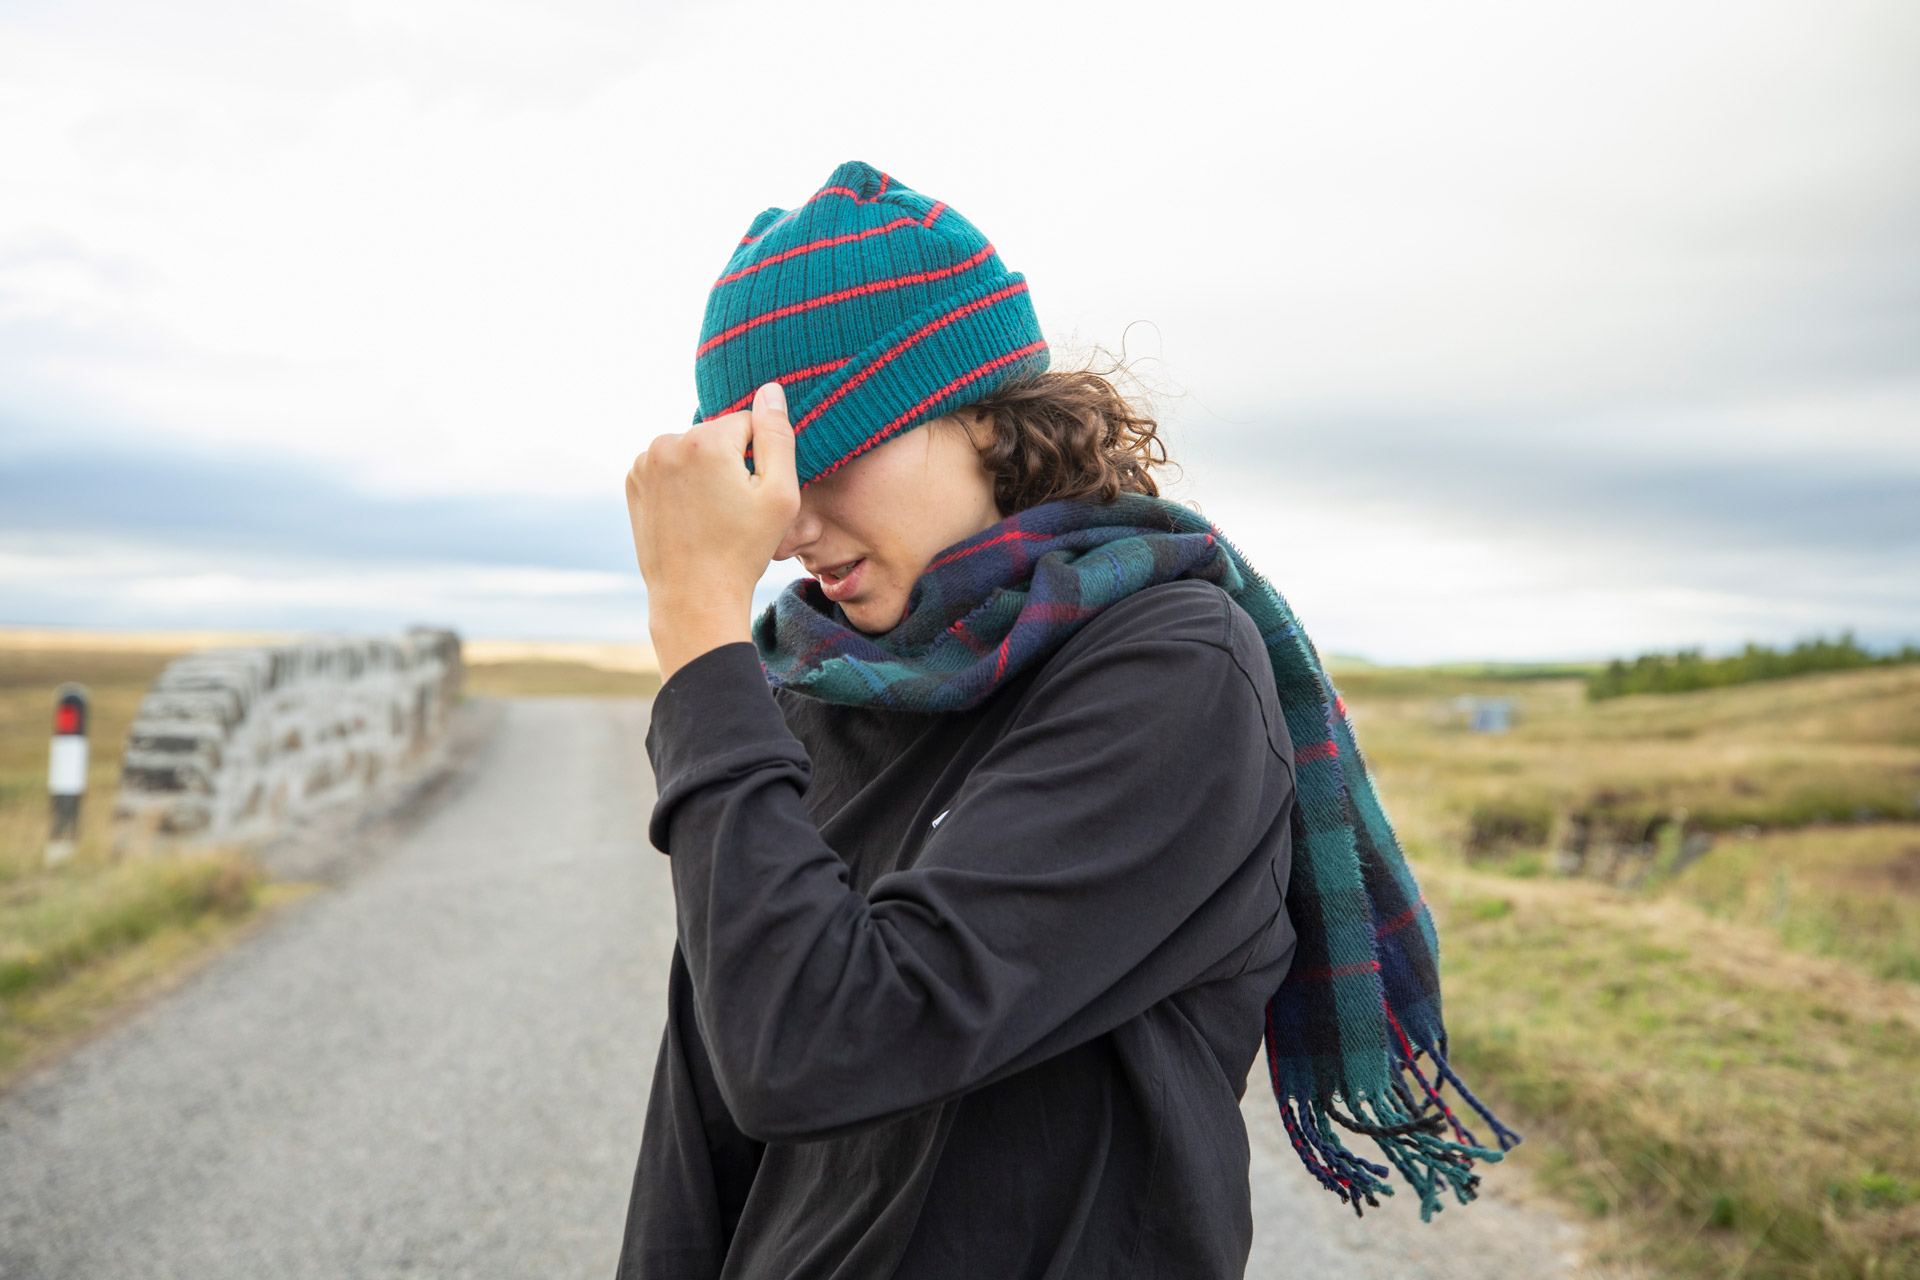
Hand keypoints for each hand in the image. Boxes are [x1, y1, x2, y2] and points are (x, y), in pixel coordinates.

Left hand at [626, 382, 799, 681]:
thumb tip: (771, 389)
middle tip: (731, 511)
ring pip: (692, 450)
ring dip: (704, 471)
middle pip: (717, 435)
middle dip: (729, 463)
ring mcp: (644, 462)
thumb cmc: (744, 549)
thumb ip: (778, 435)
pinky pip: (669, 466)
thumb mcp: (779, 494)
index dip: (760, 459)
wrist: (694, 596)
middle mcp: (667, 442)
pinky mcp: (632, 481)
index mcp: (705, 440)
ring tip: (709, 515)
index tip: (751, 497)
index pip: (748, 424)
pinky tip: (688, 515)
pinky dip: (681, 483)